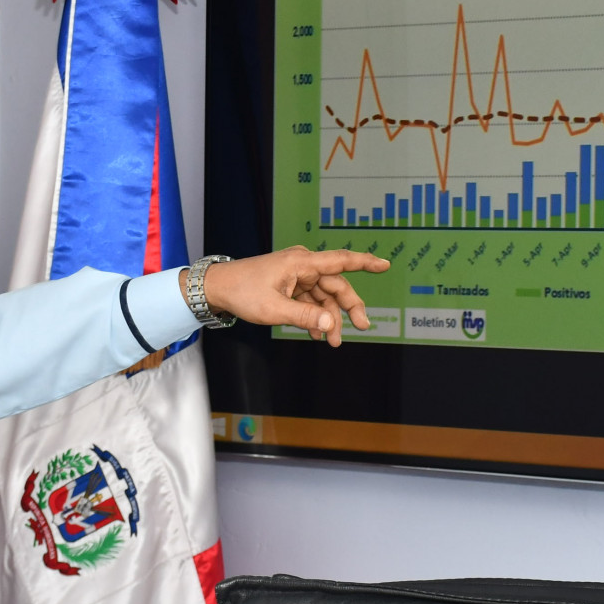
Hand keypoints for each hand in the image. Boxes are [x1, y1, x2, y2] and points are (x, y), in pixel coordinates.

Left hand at [196, 247, 390, 345]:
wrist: (217, 289)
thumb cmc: (242, 292)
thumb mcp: (273, 309)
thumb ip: (304, 317)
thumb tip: (330, 325)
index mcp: (301, 262)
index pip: (341, 260)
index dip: (365, 263)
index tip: (385, 265)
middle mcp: (302, 265)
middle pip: (335, 285)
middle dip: (348, 308)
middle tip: (362, 327)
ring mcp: (296, 275)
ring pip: (323, 297)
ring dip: (329, 319)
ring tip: (332, 342)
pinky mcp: (290, 285)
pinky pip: (310, 301)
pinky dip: (314, 317)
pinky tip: (316, 334)